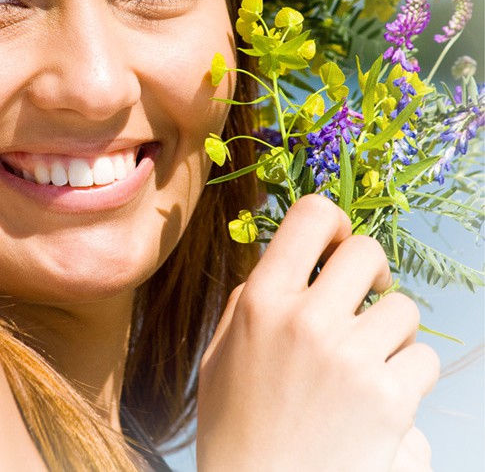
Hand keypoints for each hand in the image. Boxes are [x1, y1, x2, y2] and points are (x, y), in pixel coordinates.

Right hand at [197, 194, 438, 471]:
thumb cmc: (236, 426)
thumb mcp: (221, 351)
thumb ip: (251, 299)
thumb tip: (290, 262)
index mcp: (262, 301)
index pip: (311, 216)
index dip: (333, 220)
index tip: (337, 244)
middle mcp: (308, 320)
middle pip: (367, 252)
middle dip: (370, 270)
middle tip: (365, 295)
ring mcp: (352, 359)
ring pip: (403, 307)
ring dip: (391, 328)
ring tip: (368, 357)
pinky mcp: (390, 400)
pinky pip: (421, 358)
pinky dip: (407, 373)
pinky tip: (380, 394)